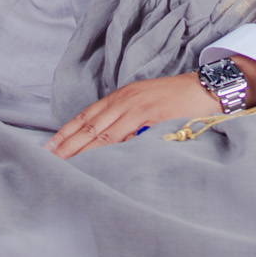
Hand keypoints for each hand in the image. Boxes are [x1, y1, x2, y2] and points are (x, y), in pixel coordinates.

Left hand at [46, 72, 216, 158]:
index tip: (49, 149)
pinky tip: (100, 164)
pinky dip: (112, 152)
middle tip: (49, 162)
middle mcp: (126, 101)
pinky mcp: (154, 121)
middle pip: (90, 127)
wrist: (206, 89)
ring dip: (84, 152)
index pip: (86, 116)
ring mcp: (139, 111)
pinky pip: (129, 140)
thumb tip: (101, 137)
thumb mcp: (144, 100)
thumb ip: (123, 115)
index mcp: (121, 96)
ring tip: (67, 167)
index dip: (66, 132)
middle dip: (68, 146)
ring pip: (105, 135)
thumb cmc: (175, 98)